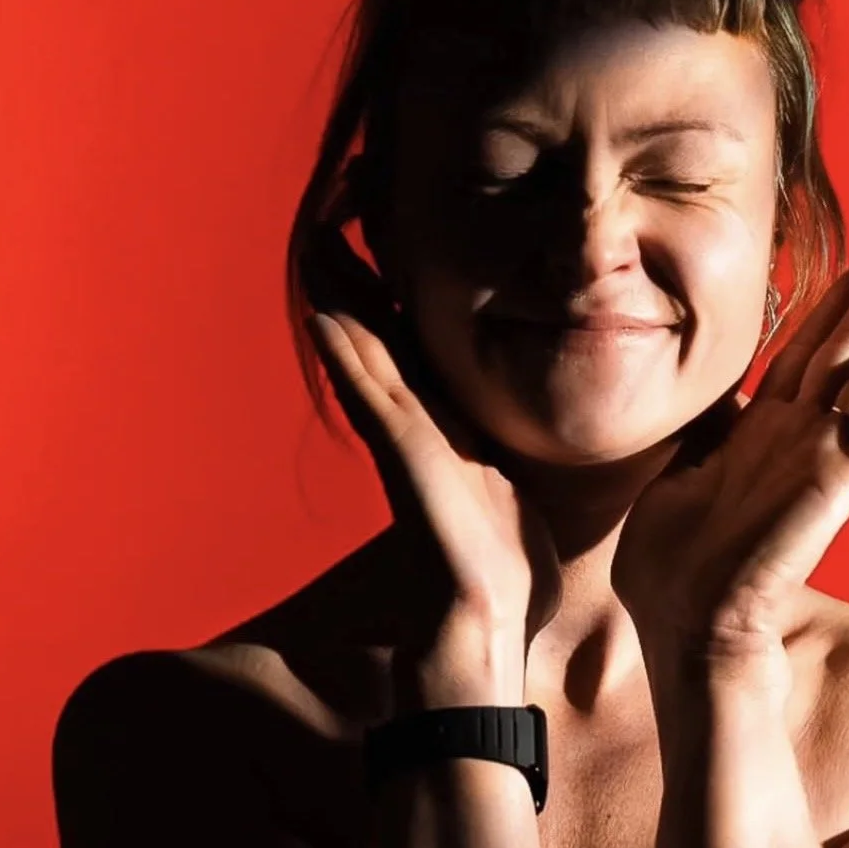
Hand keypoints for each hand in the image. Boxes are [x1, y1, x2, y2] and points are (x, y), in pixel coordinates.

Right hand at [303, 224, 562, 650]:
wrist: (487, 626)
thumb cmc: (505, 564)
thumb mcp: (514, 485)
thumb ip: (507, 451)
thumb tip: (529, 428)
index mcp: (444, 424)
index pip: (410, 343)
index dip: (391, 291)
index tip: (380, 235)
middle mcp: (416, 426)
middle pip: (376, 338)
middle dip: (353, 281)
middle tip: (329, 220)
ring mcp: (407, 444)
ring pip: (364, 357)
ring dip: (339, 302)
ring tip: (319, 246)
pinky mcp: (409, 465)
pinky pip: (375, 398)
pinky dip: (349, 356)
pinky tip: (329, 315)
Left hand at [611, 248, 848, 690]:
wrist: (681, 624)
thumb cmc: (670, 563)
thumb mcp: (676, 478)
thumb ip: (703, 438)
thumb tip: (705, 407)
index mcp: (755, 431)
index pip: (801, 353)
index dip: (828, 309)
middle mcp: (792, 440)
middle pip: (842, 356)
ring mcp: (813, 466)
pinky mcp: (826, 497)